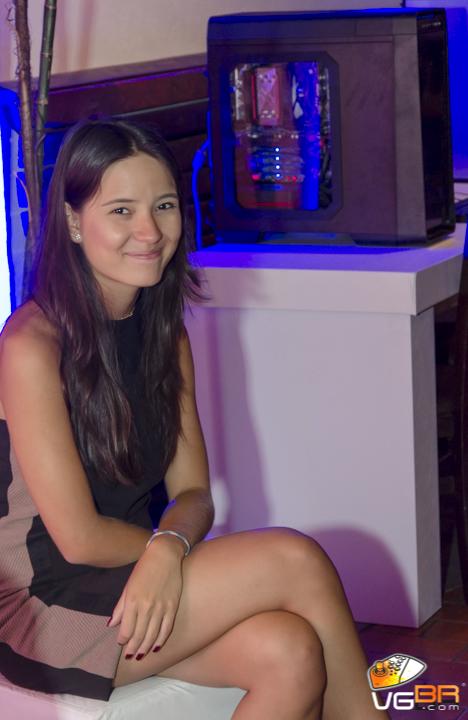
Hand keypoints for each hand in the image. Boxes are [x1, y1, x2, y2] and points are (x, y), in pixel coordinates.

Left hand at [108, 537, 183, 657]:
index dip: (122, 640)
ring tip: (140, 656)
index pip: (126, 630)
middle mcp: (146, 607)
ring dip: (145, 648)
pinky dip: (161, 640)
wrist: (165, 555)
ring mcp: (161, 608)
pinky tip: (156, 647)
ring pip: (152, 636)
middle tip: (130, 656)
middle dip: (133, 648)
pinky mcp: (172, 607)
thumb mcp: (128, 586)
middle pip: (139, 636)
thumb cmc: (144, 569)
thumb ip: (120, 607)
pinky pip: (166, 629)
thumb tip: (112, 625)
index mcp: (132, 601)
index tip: (121, 643)